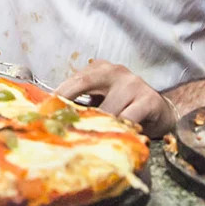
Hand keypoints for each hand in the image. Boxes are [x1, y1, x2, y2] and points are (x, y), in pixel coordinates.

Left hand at [55, 60, 178, 137]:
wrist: (161, 111)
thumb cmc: (124, 106)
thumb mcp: (101, 98)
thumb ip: (82, 102)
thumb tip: (51, 115)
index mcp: (100, 68)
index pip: (75, 79)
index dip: (59, 93)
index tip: (43, 108)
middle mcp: (116, 71)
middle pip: (84, 82)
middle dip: (68, 101)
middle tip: (57, 120)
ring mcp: (133, 84)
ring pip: (106, 108)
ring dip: (97, 124)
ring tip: (89, 137)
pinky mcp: (149, 100)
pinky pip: (128, 118)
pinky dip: (119, 129)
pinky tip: (114, 137)